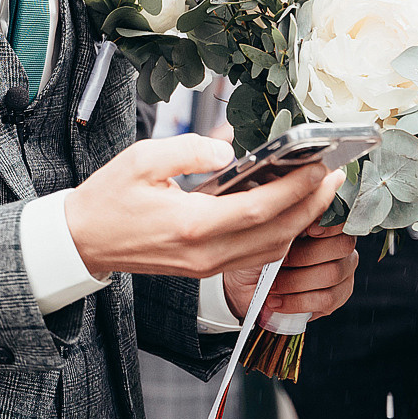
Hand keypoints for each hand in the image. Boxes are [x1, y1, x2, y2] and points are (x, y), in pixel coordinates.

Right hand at [65, 134, 343, 279]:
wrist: (83, 241)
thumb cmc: (109, 197)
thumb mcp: (142, 159)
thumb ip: (190, 150)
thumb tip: (230, 150)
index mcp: (191, 224)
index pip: (261, 209)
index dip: (296, 189)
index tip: (320, 166)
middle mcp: (205, 252)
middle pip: (277, 234)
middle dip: (312, 206)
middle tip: (334, 176)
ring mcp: (206, 266)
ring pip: (270, 250)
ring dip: (300, 222)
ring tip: (317, 191)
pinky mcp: (204, 268)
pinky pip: (254, 256)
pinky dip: (279, 234)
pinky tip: (287, 211)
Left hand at [221, 222, 358, 325]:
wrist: (244, 283)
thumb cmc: (258, 251)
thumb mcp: (268, 229)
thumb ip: (291, 216)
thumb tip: (302, 203)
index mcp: (325, 219)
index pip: (343, 215)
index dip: (329, 223)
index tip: (308, 230)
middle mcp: (339, 243)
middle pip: (342, 245)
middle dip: (305, 256)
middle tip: (279, 262)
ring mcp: (342, 270)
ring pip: (333, 274)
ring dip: (296, 281)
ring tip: (273, 285)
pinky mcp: (336, 296)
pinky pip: (327, 300)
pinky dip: (298, 302)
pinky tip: (278, 300)